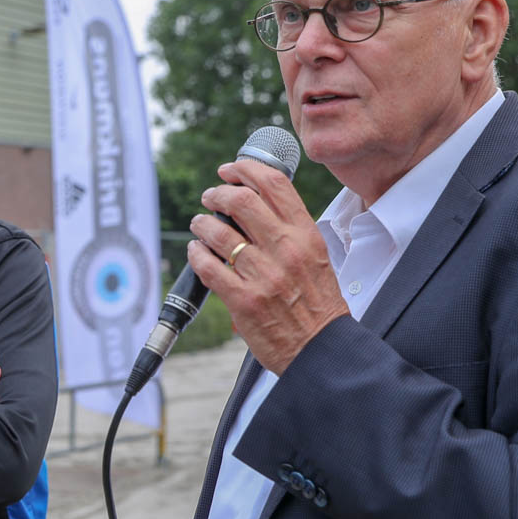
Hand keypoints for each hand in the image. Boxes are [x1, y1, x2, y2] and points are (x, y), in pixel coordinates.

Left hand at [187, 158, 347, 373]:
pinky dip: (196, 253)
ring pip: (218, 232)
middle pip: (241, 200)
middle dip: (217, 193)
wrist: (321, 349)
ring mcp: (263, 274)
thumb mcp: (317, 258)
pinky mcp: (243, 299)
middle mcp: (285, 249)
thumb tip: (255, 207)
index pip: (274, 185)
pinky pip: (208, 266)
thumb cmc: (318, 305)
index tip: (230, 169)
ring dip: (201, 223)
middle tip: (209, 196)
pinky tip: (196, 252)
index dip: (246, 169)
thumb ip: (291, 232)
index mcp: (306, 235)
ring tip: (198, 225)